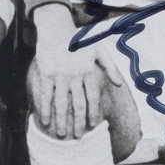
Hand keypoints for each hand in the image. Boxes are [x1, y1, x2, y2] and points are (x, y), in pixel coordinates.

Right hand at [27, 4, 106, 140]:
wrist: (56, 27)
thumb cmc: (78, 40)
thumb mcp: (99, 50)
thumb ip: (110, 67)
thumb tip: (120, 85)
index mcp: (88, 71)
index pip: (93, 97)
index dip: (92, 113)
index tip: (92, 125)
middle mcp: (75, 75)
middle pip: (78, 104)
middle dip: (78, 123)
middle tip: (77, 137)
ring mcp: (59, 75)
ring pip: (61, 103)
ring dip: (61, 120)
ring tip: (61, 134)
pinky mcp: (46, 74)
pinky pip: (45, 95)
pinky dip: (44, 109)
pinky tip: (44, 120)